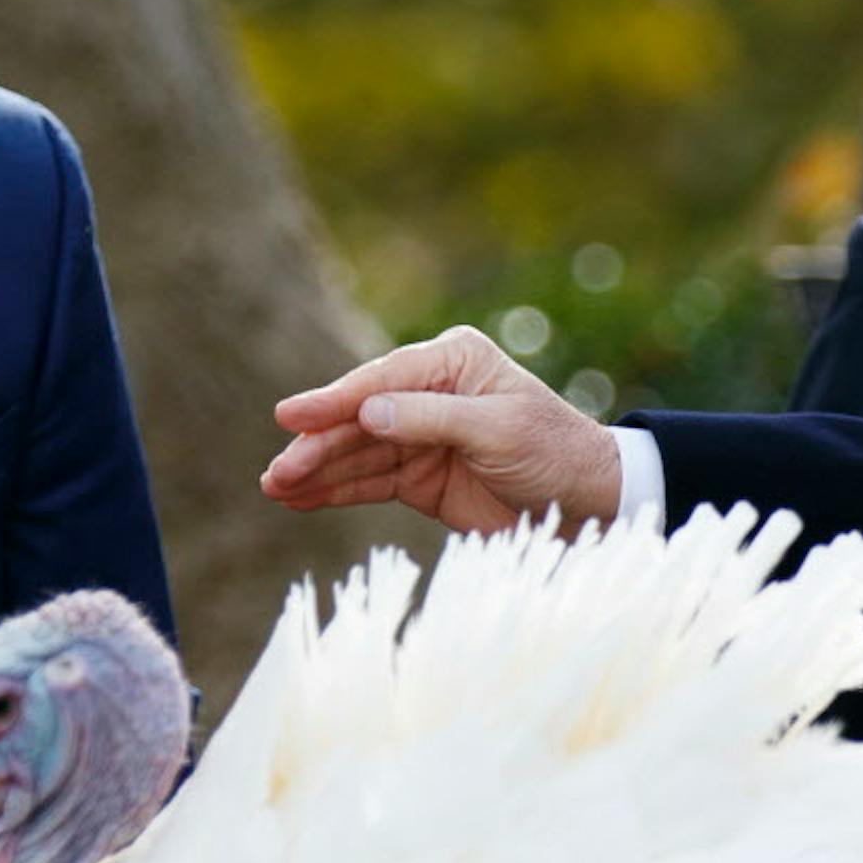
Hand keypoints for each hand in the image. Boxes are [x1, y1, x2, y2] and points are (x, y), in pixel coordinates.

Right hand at [259, 325, 621, 533]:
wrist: (587, 500)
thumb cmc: (553, 451)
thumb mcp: (498, 430)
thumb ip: (431, 420)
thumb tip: (365, 412)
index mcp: (454, 361)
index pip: (382, 380)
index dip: (334, 401)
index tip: (289, 415)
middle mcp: (431, 391)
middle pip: (360, 417)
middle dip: (319, 444)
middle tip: (278, 471)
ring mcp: (421, 435)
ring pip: (357, 451)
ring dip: (317, 469)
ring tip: (275, 487)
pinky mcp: (419, 476)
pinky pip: (368, 480)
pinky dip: (335, 489)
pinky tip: (299, 498)